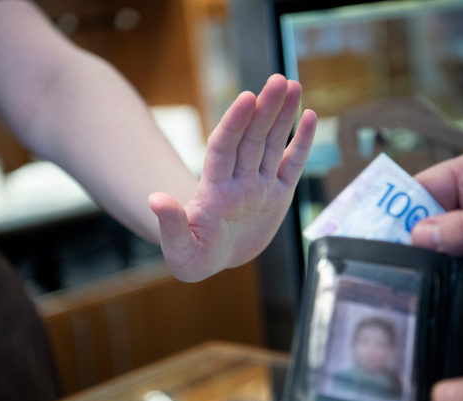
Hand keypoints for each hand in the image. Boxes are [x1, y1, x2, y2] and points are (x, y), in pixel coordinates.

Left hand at [149, 74, 316, 281]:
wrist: (214, 258)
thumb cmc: (193, 256)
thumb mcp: (179, 250)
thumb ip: (171, 225)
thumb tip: (155, 199)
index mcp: (215, 190)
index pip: (225, 149)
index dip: (234, 123)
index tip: (246, 98)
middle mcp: (238, 181)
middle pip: (252, 139)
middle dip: (264, 109)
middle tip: (278, 80)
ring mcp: (259, 186)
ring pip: (272, 144)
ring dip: (282, 116)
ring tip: (292, 85)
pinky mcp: (278, 196)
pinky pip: (291, 165)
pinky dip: (300, 143)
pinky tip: (308, 116)